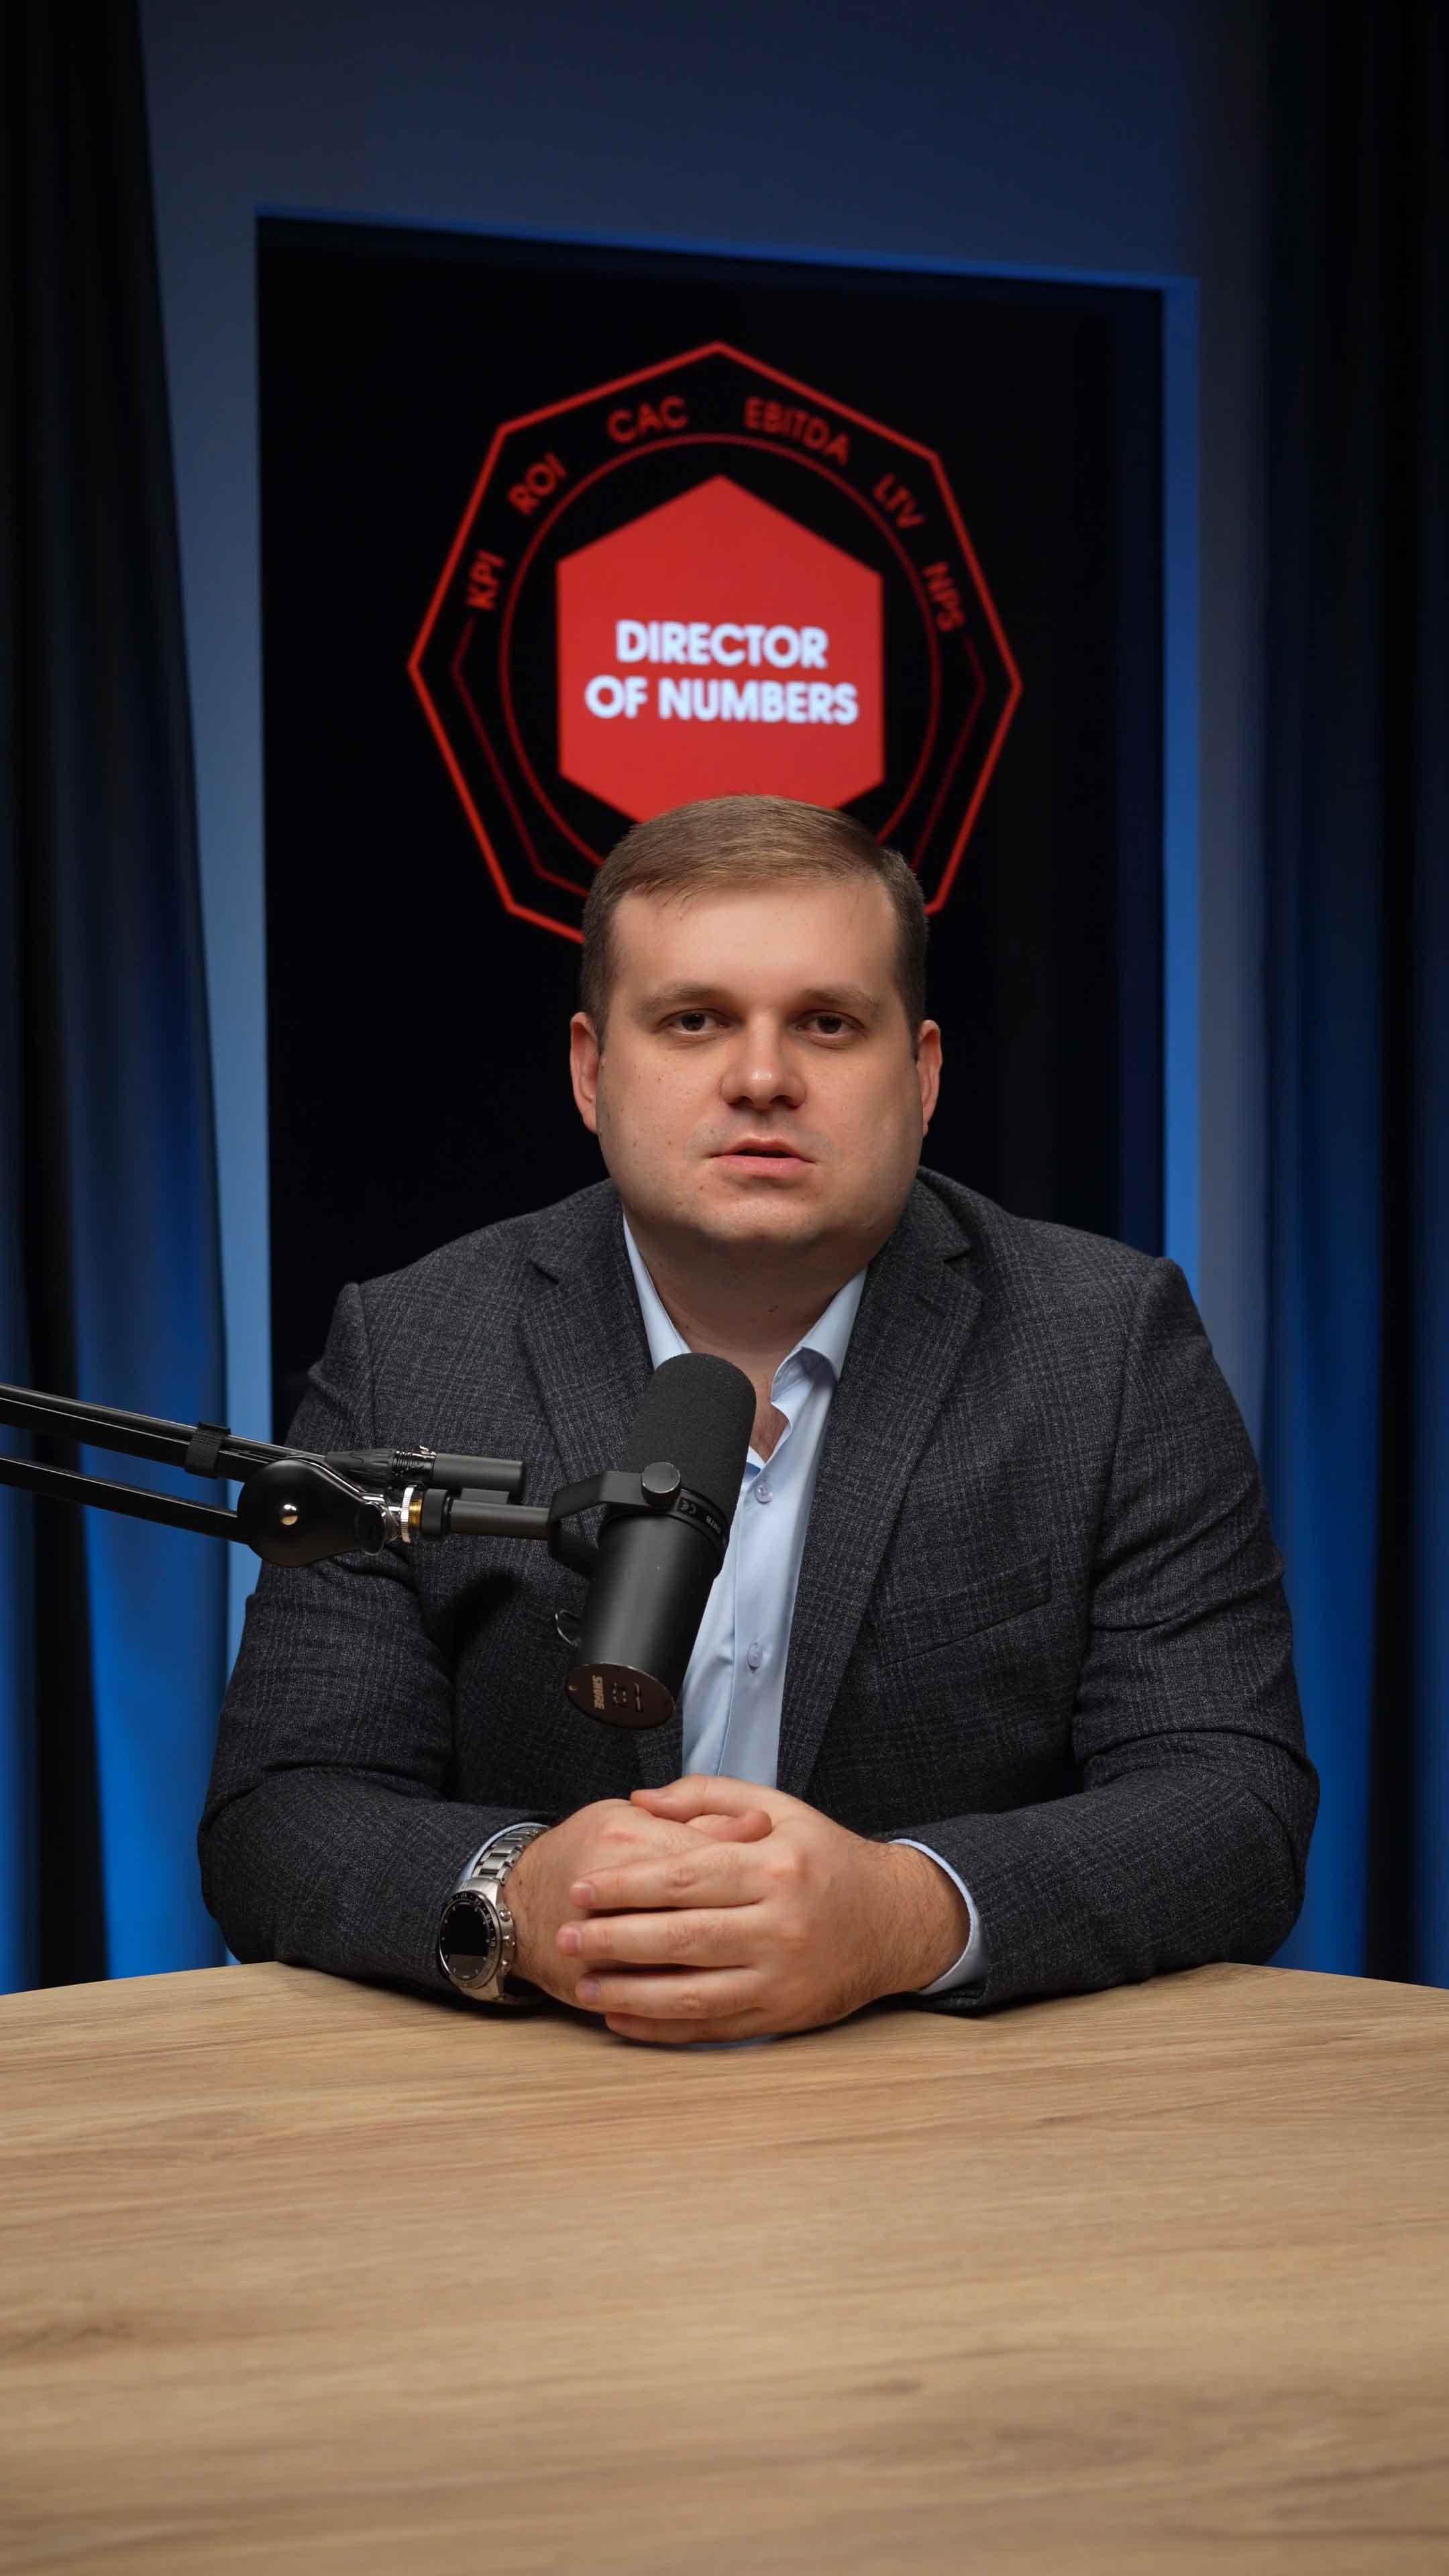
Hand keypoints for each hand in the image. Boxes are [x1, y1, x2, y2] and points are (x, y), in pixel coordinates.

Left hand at [555, 1776, 970, 2043]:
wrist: (894, 1920)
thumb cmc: (826, 1859)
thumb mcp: (778, 1809)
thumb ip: (708, 1796)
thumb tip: (641, 1800)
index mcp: (774, 1867)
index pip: (684, 1877)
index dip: (626, 1886)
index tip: (582, 1888)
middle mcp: (779, 1925)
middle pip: (680, 1937)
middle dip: (614, 1940)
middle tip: (567, 1937)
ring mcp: (780, 1977)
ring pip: (690, 1993)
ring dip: (628, 1993)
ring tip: (582, 1986)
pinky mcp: (781, 2016)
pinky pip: (710, 2028)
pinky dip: (661, 2029)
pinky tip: (622, 2019)